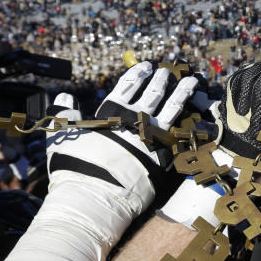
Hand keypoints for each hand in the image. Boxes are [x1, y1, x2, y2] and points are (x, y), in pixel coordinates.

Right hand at [49, 62, 198, 215]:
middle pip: (154, 93)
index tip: (147, 66)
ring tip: (191, 81)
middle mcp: (136, 119)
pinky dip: (190, 121)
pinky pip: (182, 132)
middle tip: (168, 72)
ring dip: (183, 93)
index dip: (138, 73)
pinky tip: (196, 115)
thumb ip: (66, 114)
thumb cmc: (75, 167)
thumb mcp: (63, 135)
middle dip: (162, 80)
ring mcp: (154, 136)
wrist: (95, 195)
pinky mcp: (165, 154)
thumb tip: (64, 97)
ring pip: (173, 108)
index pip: (128, 84)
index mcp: (112, 111)